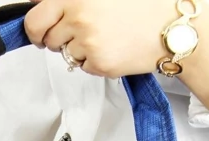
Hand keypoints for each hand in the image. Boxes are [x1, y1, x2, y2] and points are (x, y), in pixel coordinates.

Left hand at [25, 0, 178, 77]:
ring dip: (78, 49)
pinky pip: (84, 66)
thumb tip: (42, 2)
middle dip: (53, 40)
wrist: (172, 26)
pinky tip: (113, 47)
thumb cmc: (143, 5)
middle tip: (70, 37)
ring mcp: (87, 41)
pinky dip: (94, 61)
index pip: (36, 16)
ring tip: (103, 36)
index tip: (40, 30)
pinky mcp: (98, 62)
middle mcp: (79, 15)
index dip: (36, 26)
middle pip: (47, 39)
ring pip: (66, 54)